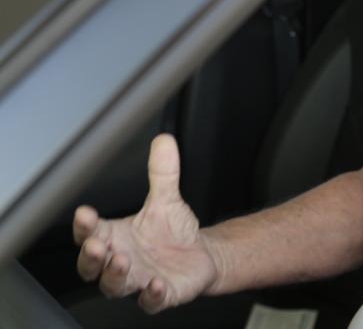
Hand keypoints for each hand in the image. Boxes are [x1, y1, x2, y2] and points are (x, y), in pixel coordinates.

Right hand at [73, 134, 219, 313]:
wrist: (199, 255)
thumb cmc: (171, 231)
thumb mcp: (167, 198)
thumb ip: (162, 173)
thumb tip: (164, 141)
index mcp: (114, 237)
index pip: (90, 233)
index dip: (84, 226)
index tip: (84, 213)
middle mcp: (120, 261)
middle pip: (92, 266)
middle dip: (91, 257)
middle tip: (96, 245)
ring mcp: (138, 280)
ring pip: (115, 285)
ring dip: (115, 274)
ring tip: (122, 260)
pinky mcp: (161, 295)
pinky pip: (151, 301)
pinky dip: (151, 295)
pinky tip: (155, 284)